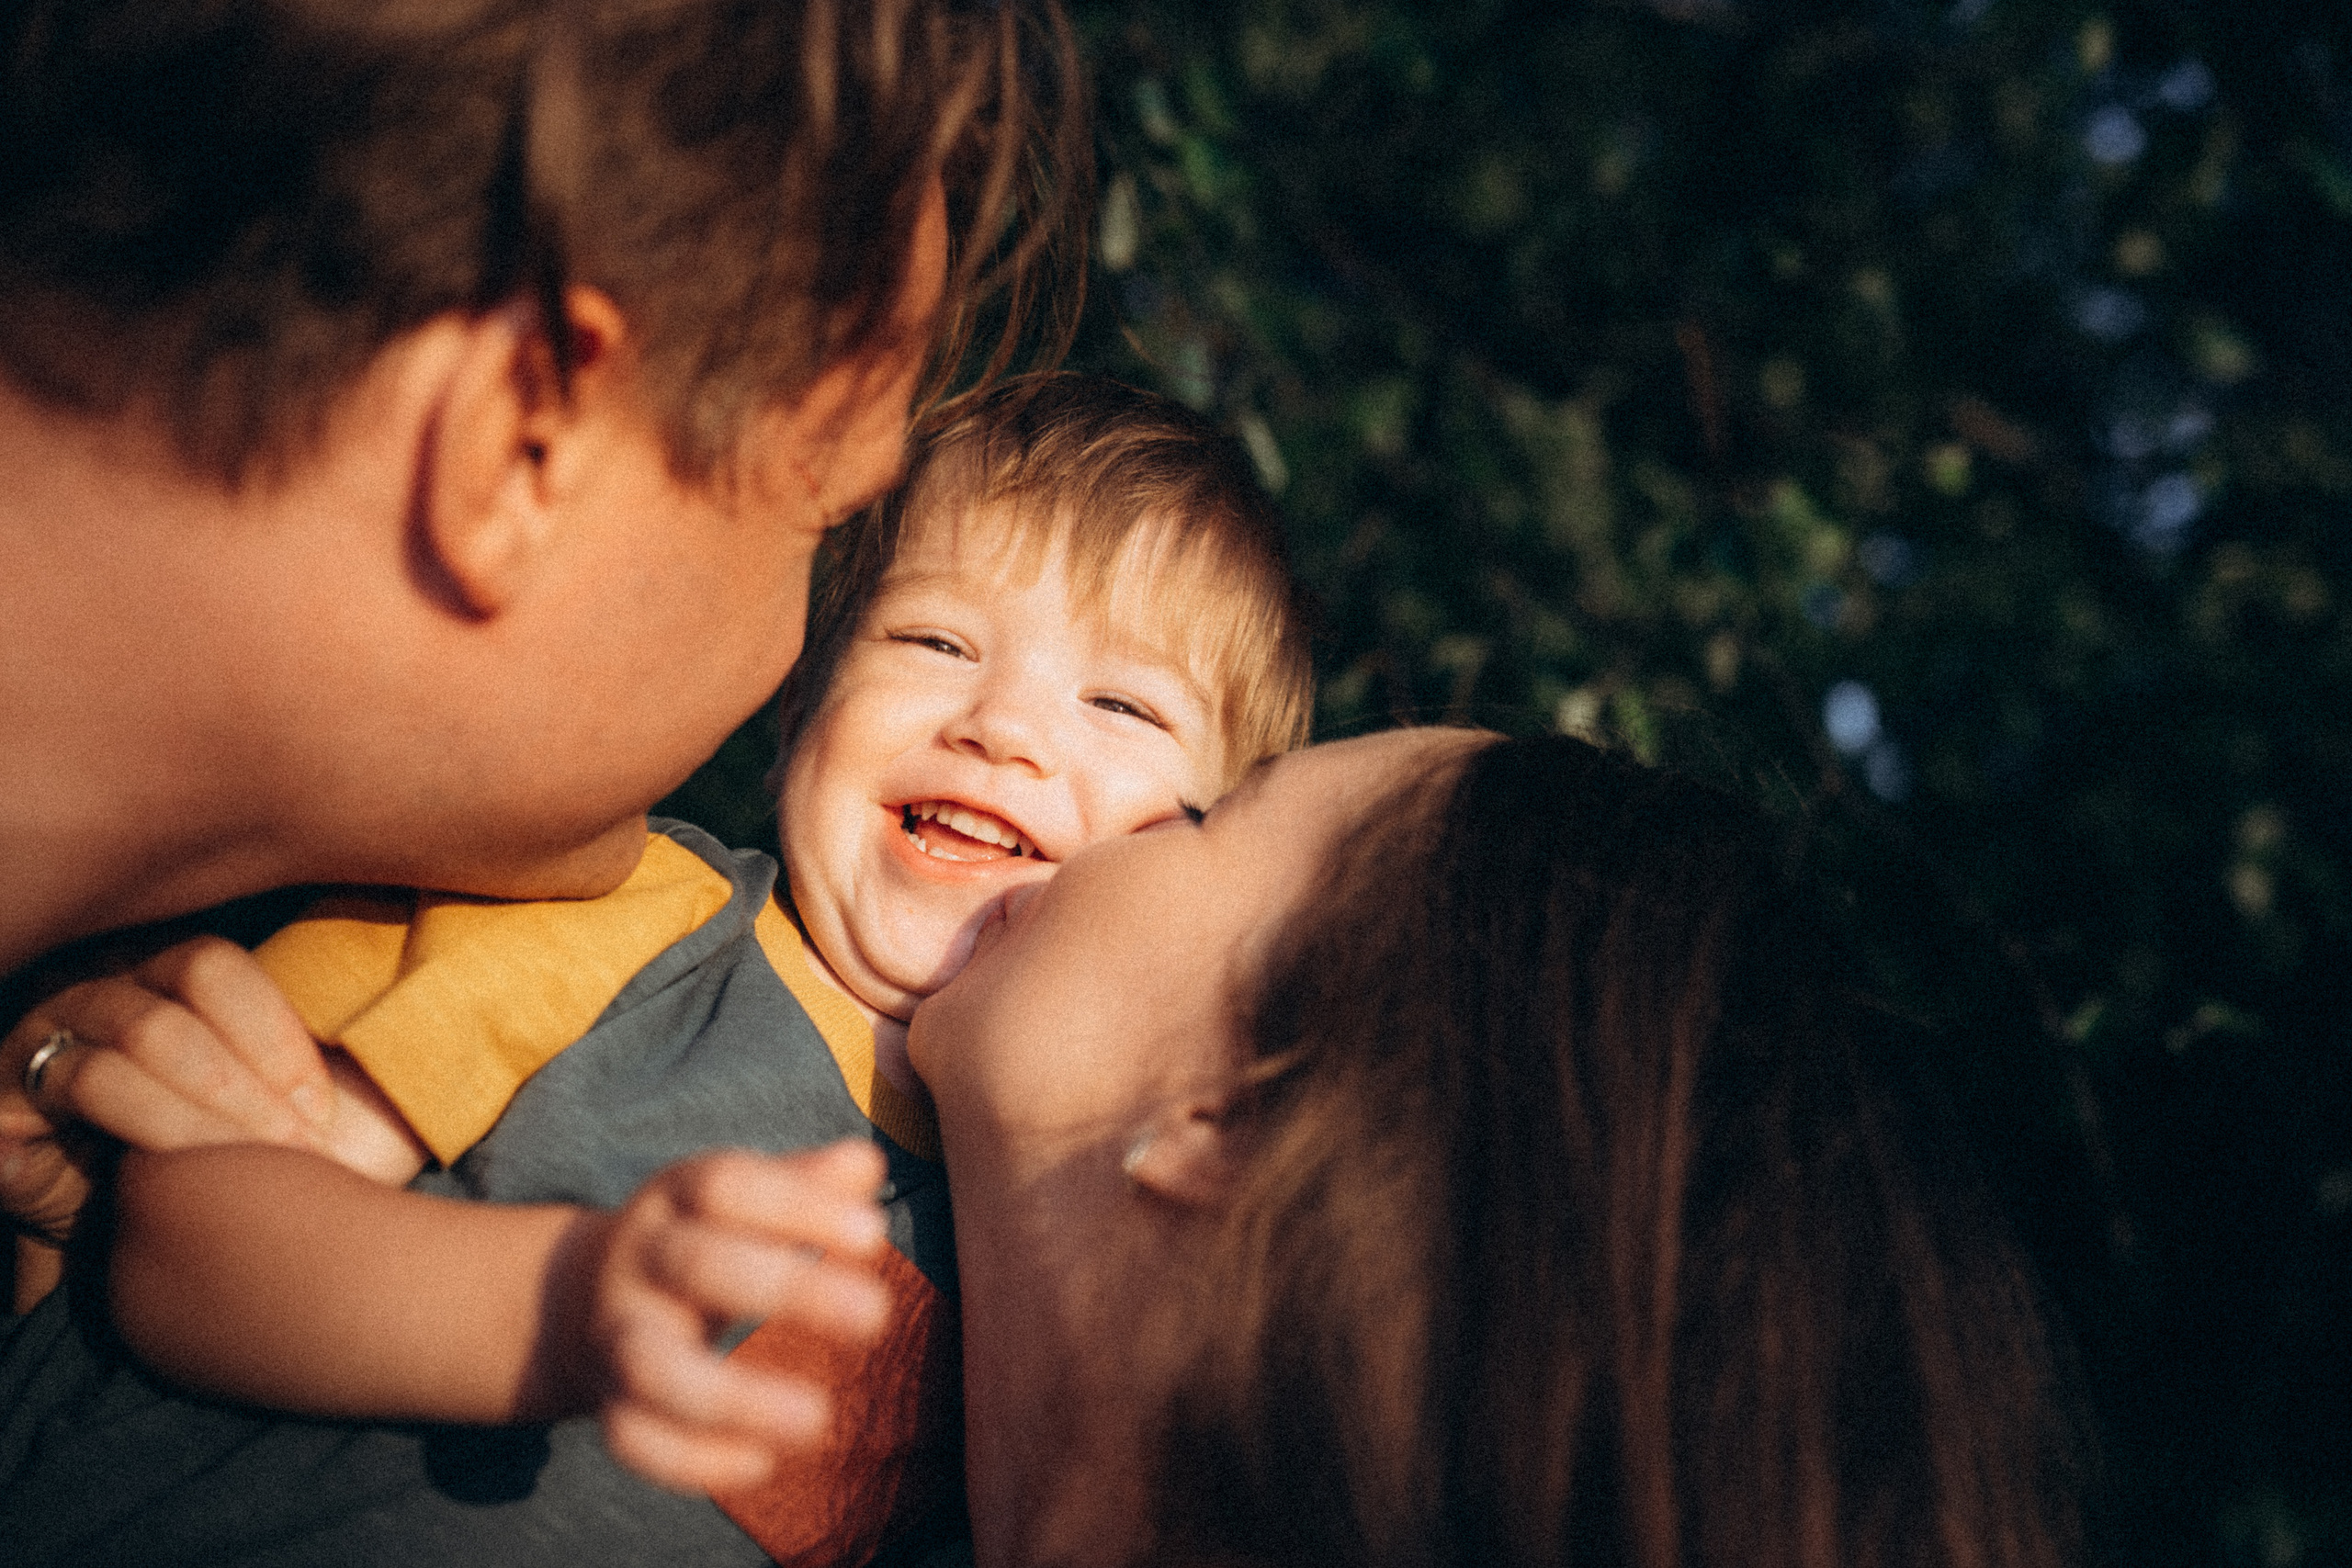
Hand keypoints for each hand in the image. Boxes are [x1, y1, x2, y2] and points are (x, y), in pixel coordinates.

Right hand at [1, 936, 340, 1245]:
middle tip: (291, 1156)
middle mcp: (99, 993)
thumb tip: (441, 1012)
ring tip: (241, 1172)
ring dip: (194, 1118)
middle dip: (240, 1089)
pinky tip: (165, 1178)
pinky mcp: (2, 1108)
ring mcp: (40, 1041)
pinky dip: (127, 1135)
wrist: (157, 1255)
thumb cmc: (247, 1169)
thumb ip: (364, 1060)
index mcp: (166, 975)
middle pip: (169, 1009)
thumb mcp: (316, 1110)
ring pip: (122, 1048)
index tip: (321, 1115)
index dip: (271, 1037)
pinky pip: (65, 1094)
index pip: (214, 965)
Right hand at [587, 1140, 893, 1493]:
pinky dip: (694, 1461)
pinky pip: (633, 1440)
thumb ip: (803, 1180)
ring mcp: (617, 1334)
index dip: (798, 1206)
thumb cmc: (700, 1235)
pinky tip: (765, 1464)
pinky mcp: (608, 1402)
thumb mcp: (741, 1194)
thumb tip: (866, 1163)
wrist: (583, 1294)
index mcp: (675, 1197)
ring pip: (654, 1368)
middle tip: (876, 1315)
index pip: (727, 1186)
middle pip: (698, 1267)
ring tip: (818, 1419)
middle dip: (787, 1291)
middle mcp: (640, 1261)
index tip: (874, 1235)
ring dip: (737, 1399)